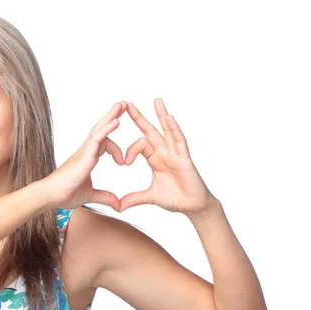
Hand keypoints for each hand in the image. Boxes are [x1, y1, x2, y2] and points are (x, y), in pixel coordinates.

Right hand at [42, 101, 127, 210]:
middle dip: (112, 116)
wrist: (50, 197)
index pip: (103, 143)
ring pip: (99, 129)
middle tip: (124, 105)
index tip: (123, 163)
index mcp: (87, 158)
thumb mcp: (90, 195)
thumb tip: (119, 205)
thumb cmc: (64, 194)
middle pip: (100, 129)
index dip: (116, 148)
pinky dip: (107, 129)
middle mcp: (85, 151)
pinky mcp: (83, 156)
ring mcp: (83, 152)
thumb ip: (105, 197)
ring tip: (122, 105)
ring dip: (111, 116)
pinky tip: (116, 121)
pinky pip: (97, 139)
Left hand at [121, 98, 214, 215]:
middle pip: (150, 131)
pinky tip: (170, 118)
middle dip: (139, 118)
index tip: (124, 162)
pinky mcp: (185, 158)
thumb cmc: (175, 198)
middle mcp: (165, 152)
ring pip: (167, 130)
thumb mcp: (150, 197)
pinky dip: (175, 129)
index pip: (139, 145)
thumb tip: (118, 206)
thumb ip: (134, 199)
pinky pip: (179, 141)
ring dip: (161, 115)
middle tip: (127, 104)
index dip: (130, 151)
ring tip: (156, 101)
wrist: (192, 206)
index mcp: (155, 159)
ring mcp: (175, 153)